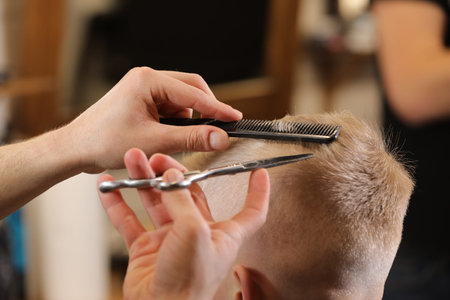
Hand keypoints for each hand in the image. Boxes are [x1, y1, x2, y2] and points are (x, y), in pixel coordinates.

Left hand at [63, 67, 241, 171]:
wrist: (76, 150)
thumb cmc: (103, 141)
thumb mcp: (154, 141)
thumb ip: (191, 138)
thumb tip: (220, 137)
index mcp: (148, 80)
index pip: (194, 92)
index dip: (217, 108)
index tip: (234, 119)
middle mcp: (147, 80)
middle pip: (190, 90)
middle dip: (202, 112)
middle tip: (215, 131)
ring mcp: (144, 91)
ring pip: (181, 102)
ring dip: (186, 122)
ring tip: (173, 141)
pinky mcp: (143, 103)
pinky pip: (170, 110)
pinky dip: (175, 125)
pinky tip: (165, 139)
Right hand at [97, 148, 269, 298]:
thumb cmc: (188, 284)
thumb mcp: (194, 231)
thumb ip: (182, 200)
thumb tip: (171, 176)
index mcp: (222, 234)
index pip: (250, 211)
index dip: (257, 192)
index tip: (258, 173)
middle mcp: (197, 233)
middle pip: (189, 195)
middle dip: (173, 173)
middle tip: (158, 158)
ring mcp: (169, 240)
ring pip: (156, 202)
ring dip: (143, 180)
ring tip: (133, 160)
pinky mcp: (145, 249)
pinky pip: (129, 220)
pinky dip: (117, 203)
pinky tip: (109, 188)